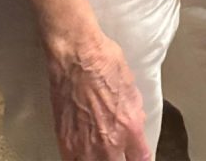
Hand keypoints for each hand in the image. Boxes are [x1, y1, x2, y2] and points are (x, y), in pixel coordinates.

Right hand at [46, 29, 145, 160]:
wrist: (75, 55)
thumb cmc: (104, 62)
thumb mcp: (132, 88)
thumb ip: (134, 113)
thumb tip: (134, 124)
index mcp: (130, 127)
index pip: (141, 160)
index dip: (139, 160)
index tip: (136, 157)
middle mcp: (108, 141)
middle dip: (120, 160)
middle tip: (119, 154)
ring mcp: (84, 144)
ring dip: (100, 160)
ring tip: (100, 153)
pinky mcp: (65, 140)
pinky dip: (80, 159)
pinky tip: (83, 154)